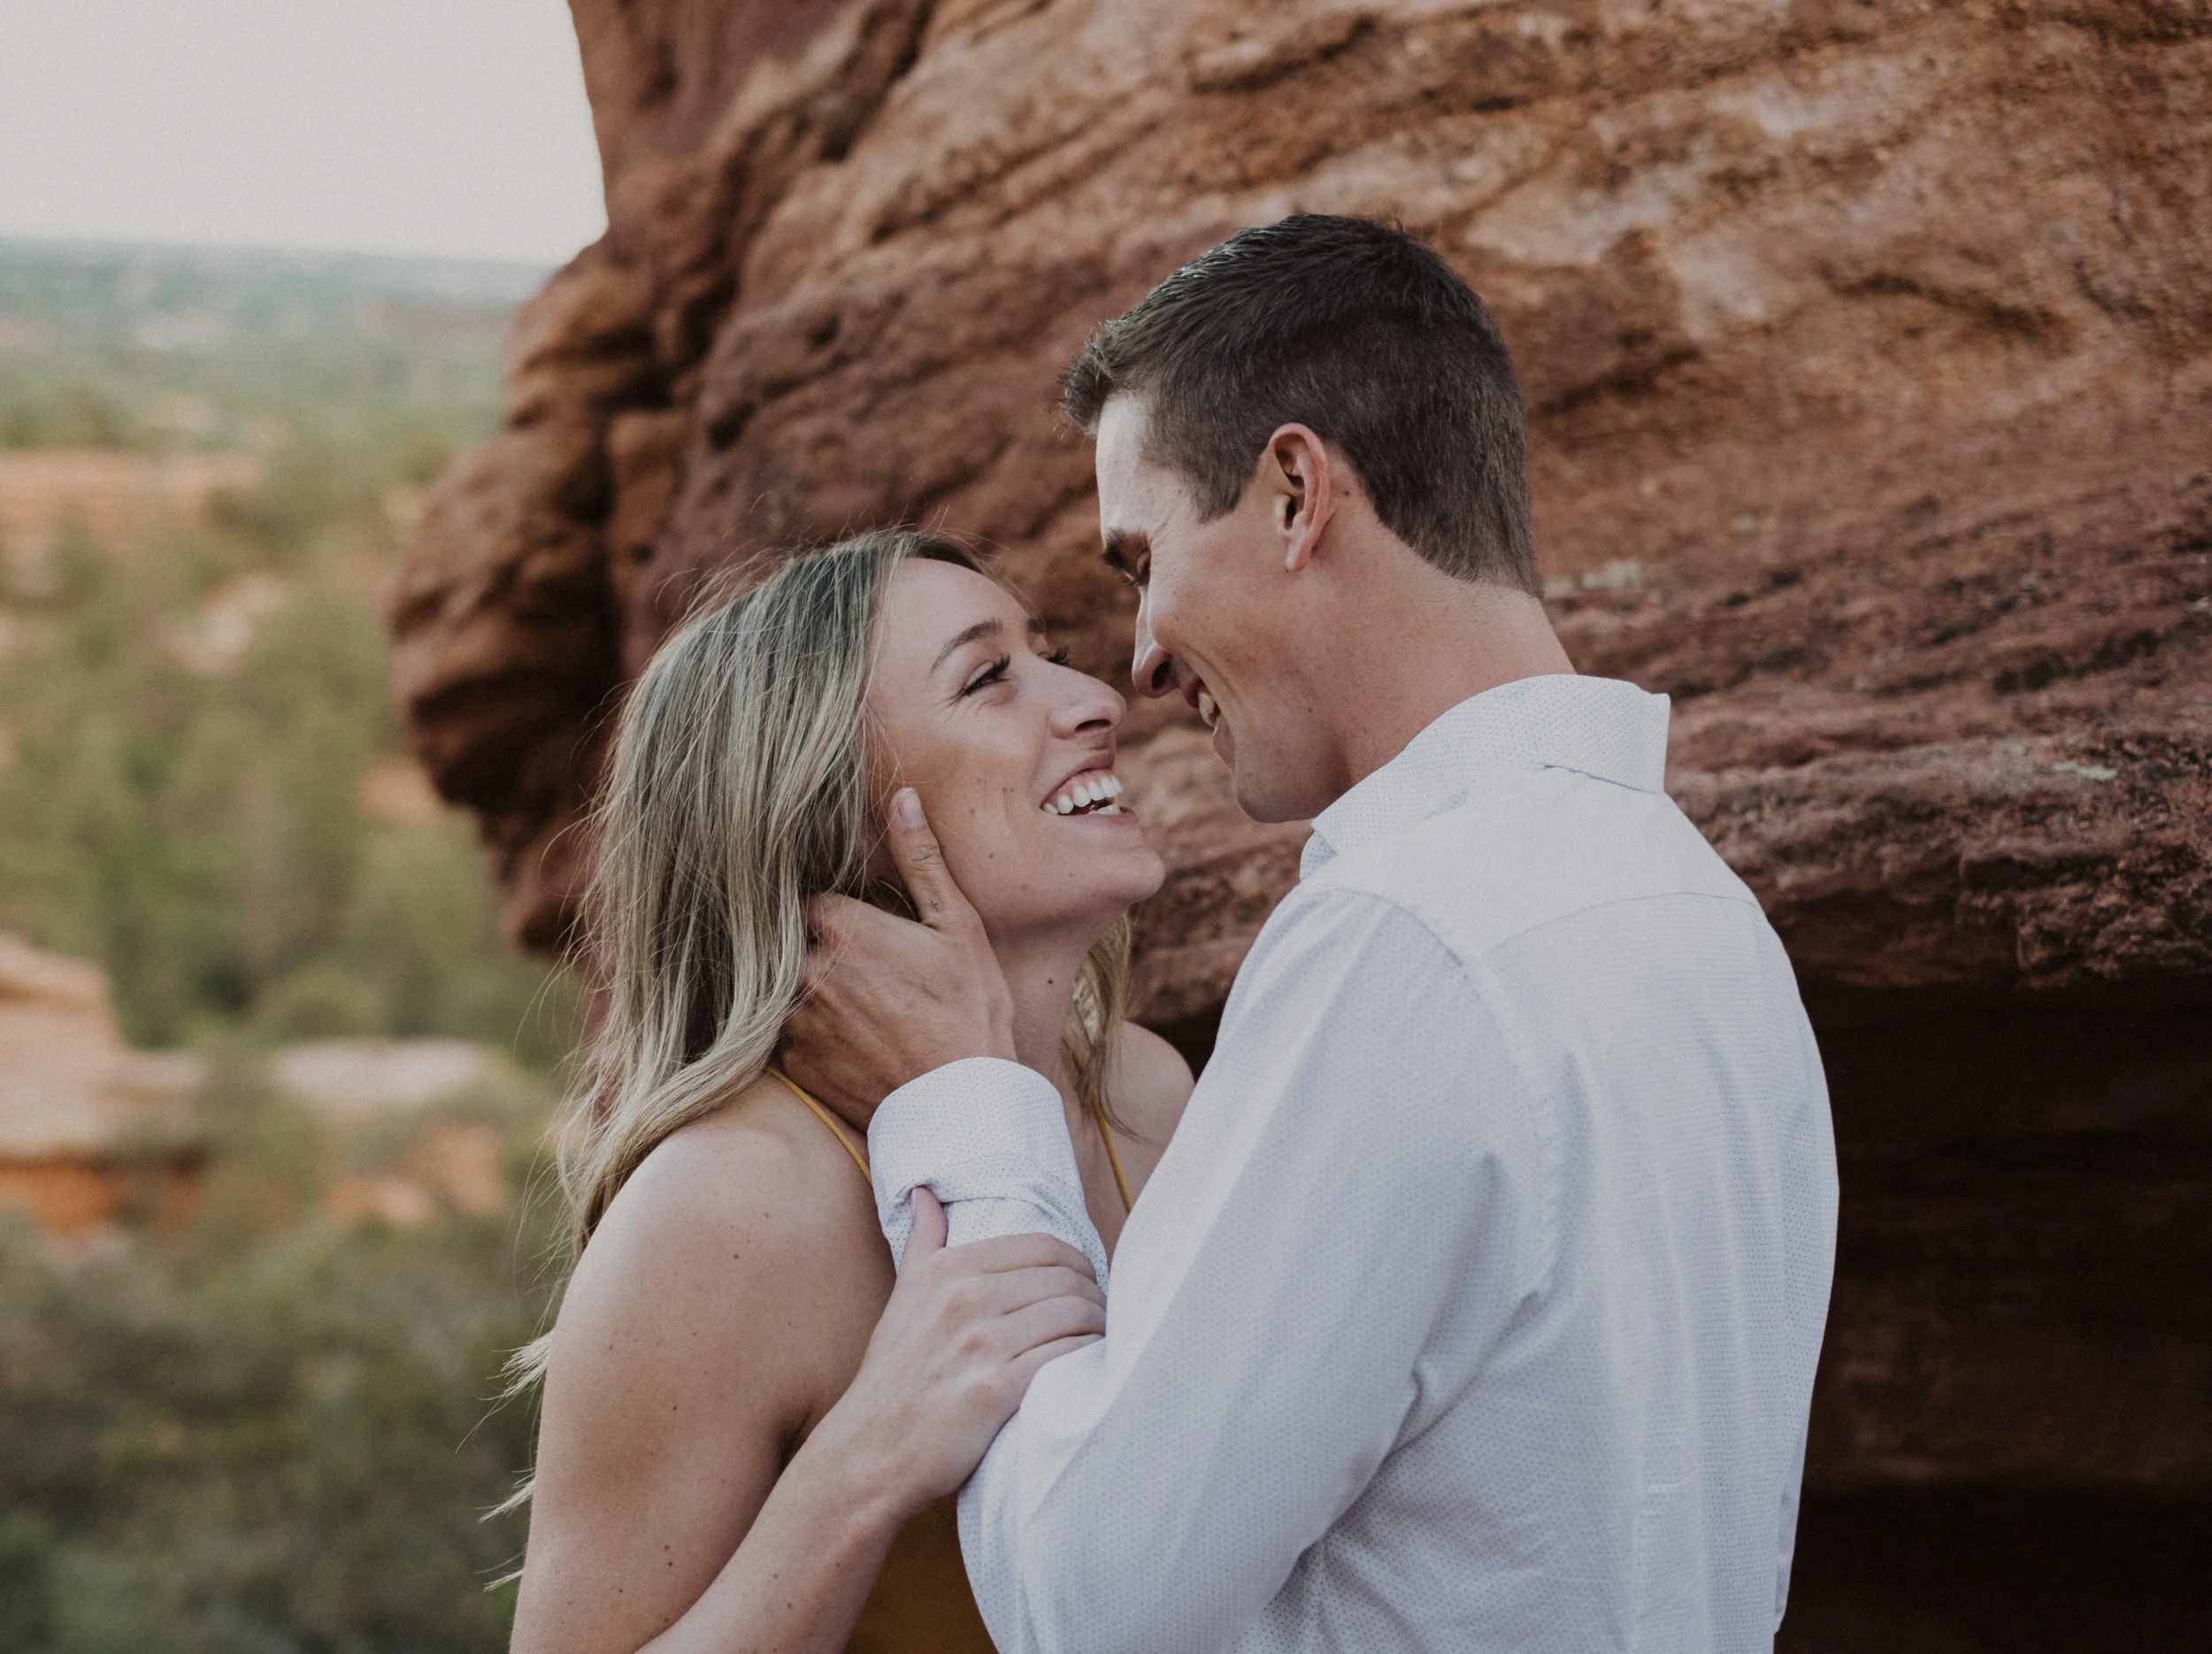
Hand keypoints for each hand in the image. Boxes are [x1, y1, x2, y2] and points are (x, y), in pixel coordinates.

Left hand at [784, 787, 1016, 1131]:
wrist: (964, 1106)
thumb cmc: (971, 1011)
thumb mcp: (958, 928)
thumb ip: (921, 861)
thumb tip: (902, 798)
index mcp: (843, 928)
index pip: (815, 900)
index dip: (845, 915)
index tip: (872, 933)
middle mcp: (807, 972)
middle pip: (800, 945)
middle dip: (830, 955)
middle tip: (879, 980)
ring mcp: (796, 1022)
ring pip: (793, 991)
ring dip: (820, 996)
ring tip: (872, 1016)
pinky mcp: (795, 1066)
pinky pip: (792, 1038)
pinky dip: (817, 1039)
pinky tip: (858, 1047)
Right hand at [806, 1189, 1104, 1518]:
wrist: (867, 1454)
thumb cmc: (892, 1379)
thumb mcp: (901, 1298)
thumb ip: (923, 1243)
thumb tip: (927, 1193)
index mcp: (947, 1269)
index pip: (1043, 1246)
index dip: (1078, 1264)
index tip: (1087, 1285)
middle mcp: (964, 1298)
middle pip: (1066, 1278)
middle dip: (1095, 1296)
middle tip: (1102, 1317)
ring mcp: (980, 1344)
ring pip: (1073, 1313)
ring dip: (1099, 1327)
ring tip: (1102, 1342)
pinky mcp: (995, 1390)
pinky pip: (1065, 1357)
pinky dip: (1088, 1358)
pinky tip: (1090, 1368)